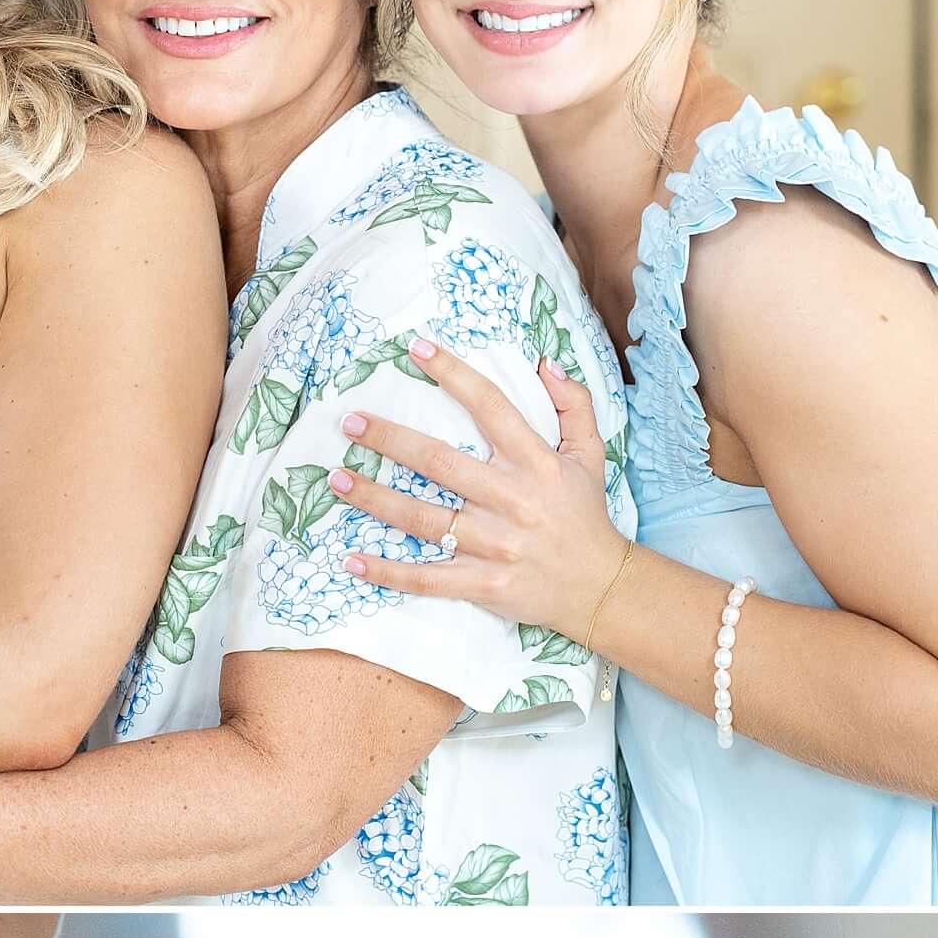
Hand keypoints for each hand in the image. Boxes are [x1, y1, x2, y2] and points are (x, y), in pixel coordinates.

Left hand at [326, 329, 625, 651]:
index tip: (416, 349)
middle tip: (350, 422)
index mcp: (536, 462)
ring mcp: (495, 545)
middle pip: (440, 462)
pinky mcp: (483, 585)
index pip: (489, 406)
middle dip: (391, 439)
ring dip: (375, 499)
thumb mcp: (591, 453)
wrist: (600, 587)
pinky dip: (388, 573)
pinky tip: (352, 561)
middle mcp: (512, 500)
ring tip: (337, 478)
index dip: (452, 374)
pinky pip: (427, 579)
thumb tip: (544, 363)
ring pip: (424, 519)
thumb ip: (573, 404)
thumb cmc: (585, 515)